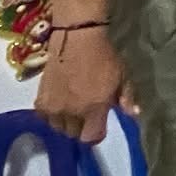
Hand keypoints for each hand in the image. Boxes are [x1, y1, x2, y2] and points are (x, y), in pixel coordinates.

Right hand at [34, 27, 128, 142]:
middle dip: (82, 127)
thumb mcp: (122, 76)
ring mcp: (54, 107)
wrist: (76, 38)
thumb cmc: (104, 56)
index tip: (100, 125)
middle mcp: (72, 112)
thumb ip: (127, 98)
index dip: (97, 134)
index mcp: (94, 108)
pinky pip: (44, 118)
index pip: (92, 137)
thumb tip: (134, 114)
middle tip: (87, 114)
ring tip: (73, 109)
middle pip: (74, 134)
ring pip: (58, 127)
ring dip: (66, 122)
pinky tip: (59, 104)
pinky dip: (51, 115)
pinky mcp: (40, 100)